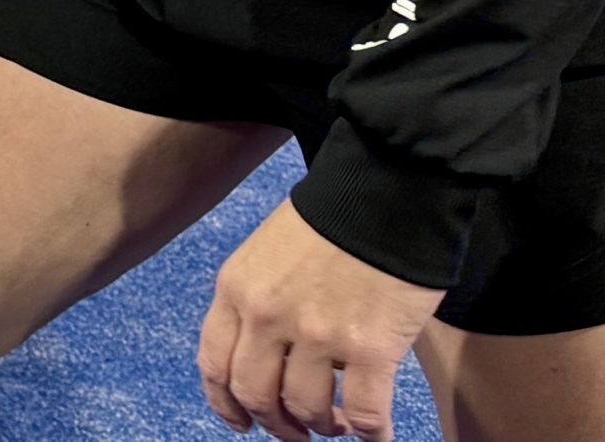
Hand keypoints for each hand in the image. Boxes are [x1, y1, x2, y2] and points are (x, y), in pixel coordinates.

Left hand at [198, 201, 446, 440]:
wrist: (389, 187)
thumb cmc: (336, 214)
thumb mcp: (269, 249)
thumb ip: (258, 297)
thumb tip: (269, 352)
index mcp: (237, 288)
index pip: (214, 363)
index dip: (225, 402)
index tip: (241, 421)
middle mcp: (268, 316)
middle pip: (256, 395)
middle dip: (275, 424)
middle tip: (296, 433)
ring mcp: (317, 335)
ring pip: (307, 411)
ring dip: (322, 427)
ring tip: (339, 425)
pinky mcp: (370, 348)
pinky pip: (366, 415)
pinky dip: (372, 435)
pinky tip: (378, 436)